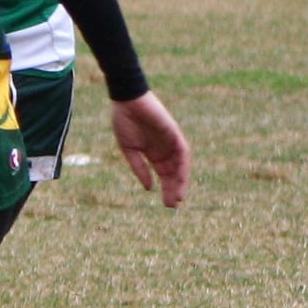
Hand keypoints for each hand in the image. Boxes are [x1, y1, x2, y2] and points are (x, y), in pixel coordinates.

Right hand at [109, 91, 190, 207]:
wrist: (127, 101)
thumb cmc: (124, 121)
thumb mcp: (128, 149)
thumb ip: (139, 168)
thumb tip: (148, 187)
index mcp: (153, 153)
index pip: (163, 175)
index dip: (165, 189)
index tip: (166, 204)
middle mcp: (165, 150)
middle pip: (173, 174)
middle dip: (173, 189)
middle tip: (172, 206)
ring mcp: (171, 142)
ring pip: (180, 166)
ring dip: (180, 181)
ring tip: (178, 197)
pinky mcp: (174, 134)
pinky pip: (182, 152)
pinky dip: (182, 166)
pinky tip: (179, 178)